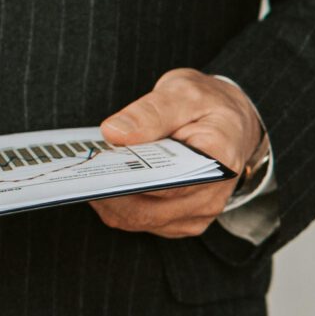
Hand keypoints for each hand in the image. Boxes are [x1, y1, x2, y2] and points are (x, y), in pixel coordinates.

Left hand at [90, 69, 265, 237]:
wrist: (230, 123)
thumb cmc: (207, 105)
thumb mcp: (183, 92)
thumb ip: (151, 111)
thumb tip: (114, 133)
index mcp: (220, 160)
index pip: (169, 183)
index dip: (129, 177)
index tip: (100, 163)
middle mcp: (212, 195)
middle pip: (149, 210)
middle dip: (111, 191)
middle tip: (84, 168)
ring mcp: (198, 213)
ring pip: (139, 221)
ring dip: (109, 200)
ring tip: (91, 172)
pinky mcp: (183, 221)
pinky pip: (141, 223)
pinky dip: (118, 206)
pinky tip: (106, 182)